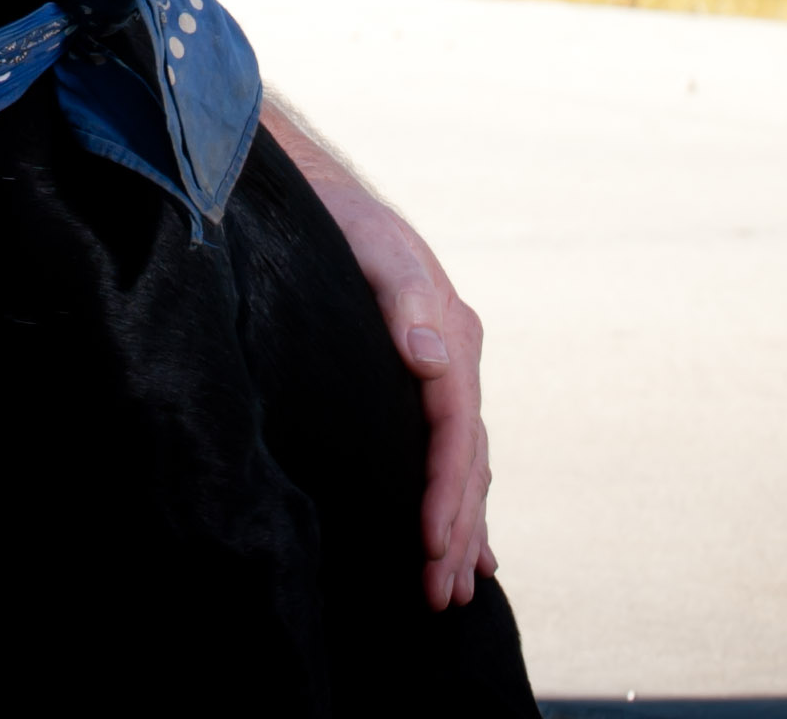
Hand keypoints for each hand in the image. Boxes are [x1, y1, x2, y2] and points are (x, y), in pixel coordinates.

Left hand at [273, 109, 496, 608]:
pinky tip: (468, 546)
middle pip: (467, 459)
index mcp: (451, 331)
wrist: (318, 192)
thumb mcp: (372, 246)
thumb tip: (431, 357)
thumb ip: (405, 297)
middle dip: (457, 530)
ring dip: (462, 529)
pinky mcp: (421, 379)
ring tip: (453, 590)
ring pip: (463, 464)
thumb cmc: (338, 220)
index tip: (430, 542)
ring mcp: (443, 368)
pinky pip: (451, 452)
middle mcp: (455, 355)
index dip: (446, 490)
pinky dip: (462, 502)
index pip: (455, 428)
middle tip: (441, 594)